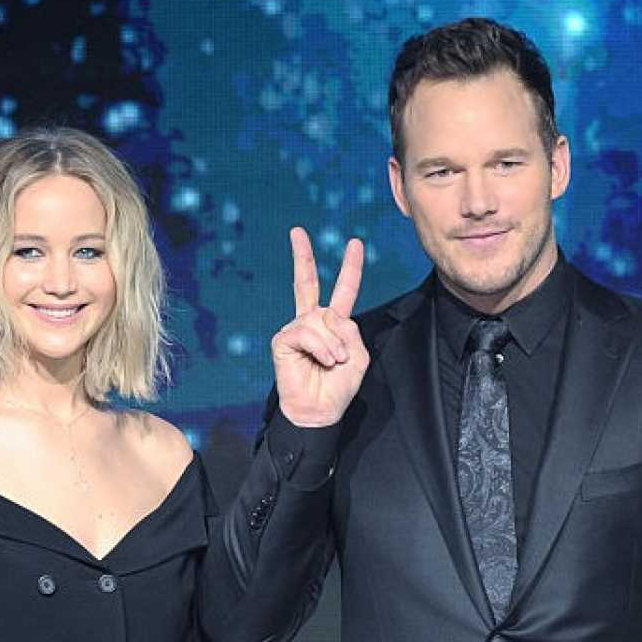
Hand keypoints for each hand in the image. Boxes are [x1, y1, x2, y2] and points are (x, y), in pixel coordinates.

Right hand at [271, 227, 368, 427]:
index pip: (343, 290)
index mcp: (333, 323)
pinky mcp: (283, 340)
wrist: (320, 410)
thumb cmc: (338, 387)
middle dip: (302, 256)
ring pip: (320, 319)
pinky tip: (323, 362)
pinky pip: (307, 332)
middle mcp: (312, 321)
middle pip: (306, 283)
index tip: (355, 244)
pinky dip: (321, 348)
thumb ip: (350, 331)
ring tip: (334, 362)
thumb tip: (327, 316)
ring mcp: (296, 329)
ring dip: (334, 344)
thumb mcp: (358, 356)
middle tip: (297, 231)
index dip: (350, 268)